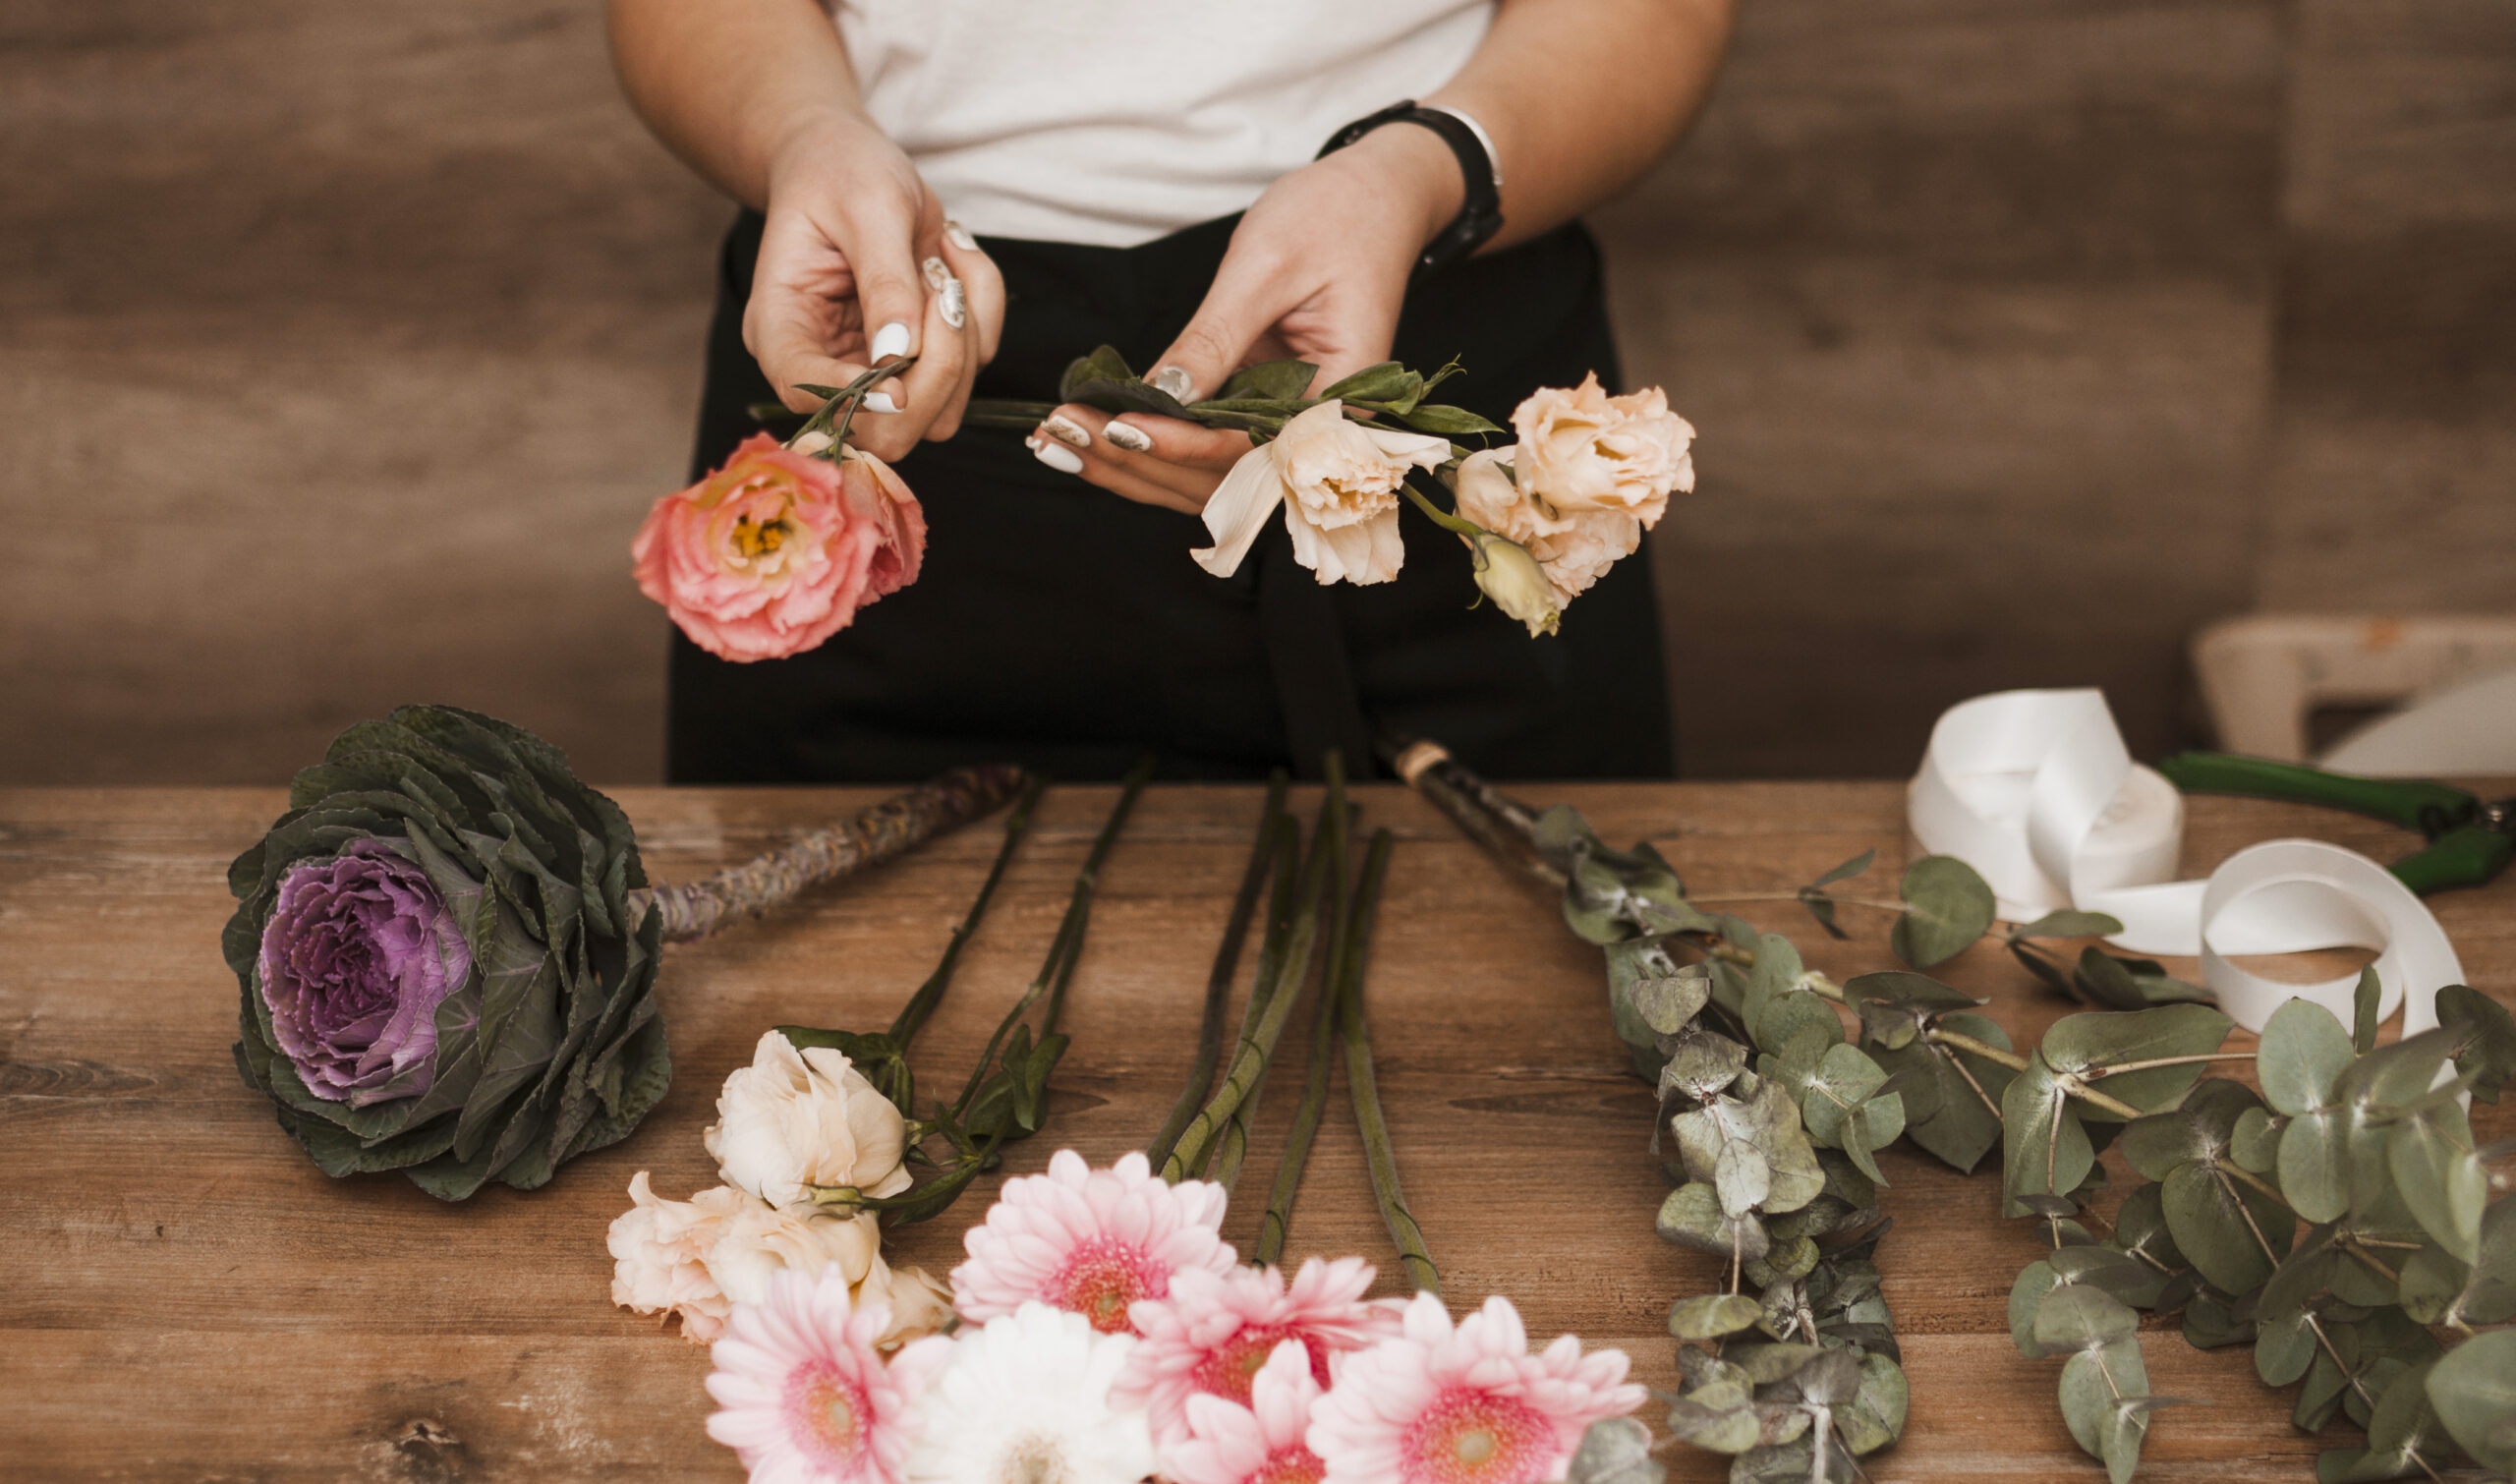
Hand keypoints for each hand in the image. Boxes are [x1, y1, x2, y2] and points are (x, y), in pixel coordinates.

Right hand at [745, 111, 1005, 461]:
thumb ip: (885, 281)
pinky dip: (982, 310)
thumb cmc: (842, 174)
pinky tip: (949, 258)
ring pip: (939, 412)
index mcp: (782, 329)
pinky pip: (976, 364)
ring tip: (939, 260)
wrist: (851, 161)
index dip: (857, 397)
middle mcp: (825, 364)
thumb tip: (900, 353)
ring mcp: (877, 371)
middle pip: (885, 432)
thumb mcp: (866, 208)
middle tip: (941, 288)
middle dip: (934, 372)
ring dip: (963, 338)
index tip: (901, 366)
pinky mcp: (922, 362)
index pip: (805, 392)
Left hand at [1031, 124, 1463, 509]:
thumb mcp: (1265, 267)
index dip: (1181, 446)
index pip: (1254, 447)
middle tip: (1061, 436)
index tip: (1116, 429)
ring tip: (1058, 440)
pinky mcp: (1264, 411)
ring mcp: (1292, 426)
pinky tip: (1091, 433)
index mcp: (1345, 395)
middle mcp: (1323, 429)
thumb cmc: (1335, 216)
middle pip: (1224, 480)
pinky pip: (1206, 446)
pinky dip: (1150, 444)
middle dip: (1139, 464)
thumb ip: (1214, 339)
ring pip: (1208, 476)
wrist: (1376, 198)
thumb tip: (1160, 396)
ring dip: (1133, 467)